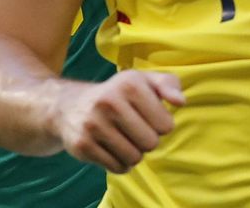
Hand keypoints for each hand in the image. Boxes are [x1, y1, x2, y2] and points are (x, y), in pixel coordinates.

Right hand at [53, 70, 184, 173]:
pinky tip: (110, 147)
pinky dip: (119, 162)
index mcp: (129, 83)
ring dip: (133, 153)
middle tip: (133, 129)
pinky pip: (117, 168)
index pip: (166, 125)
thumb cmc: (116, 94)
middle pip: (151, 143)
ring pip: (134, 158)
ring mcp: (93, 124)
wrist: (68, 105)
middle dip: (146, 140)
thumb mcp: (142, 81)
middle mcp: (109, 101)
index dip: (160, 124)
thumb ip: (168, 84)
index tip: (146, 116)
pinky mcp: (82, 145)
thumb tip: (180, 102)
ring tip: (122, 138)